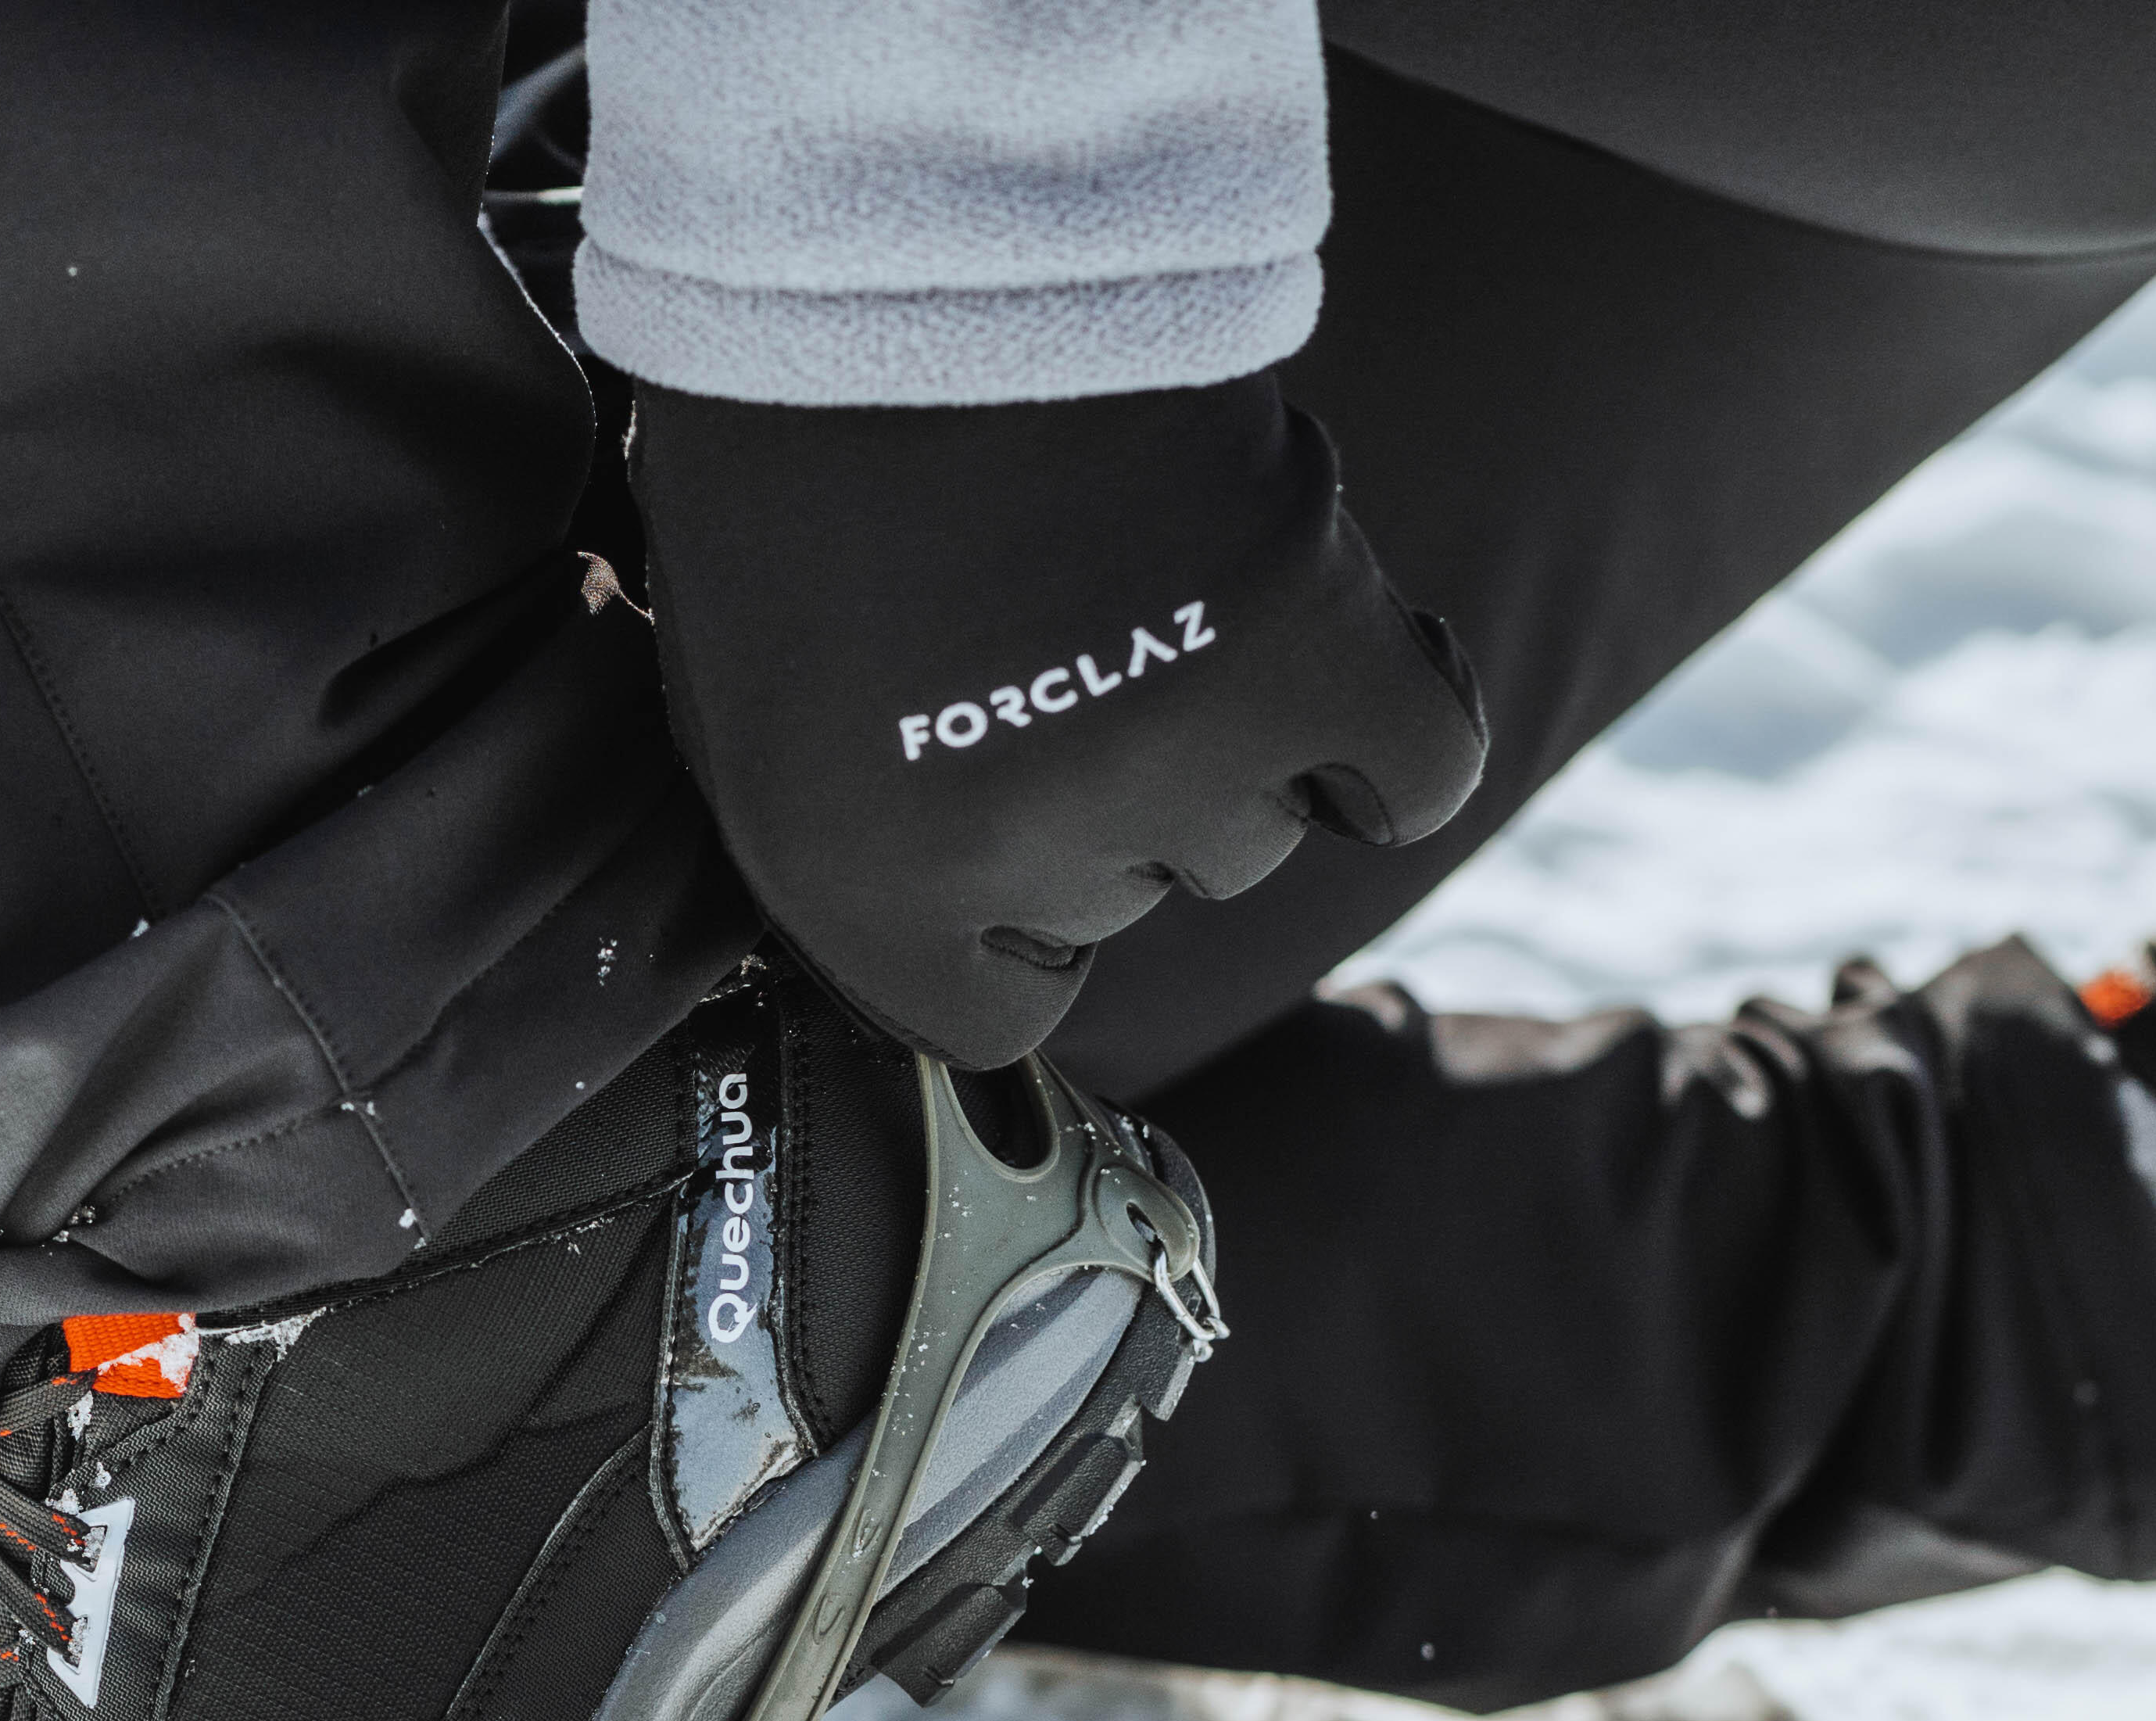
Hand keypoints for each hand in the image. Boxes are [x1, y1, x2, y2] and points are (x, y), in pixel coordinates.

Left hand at [629, 370, 1485, 1064]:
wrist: (892, 268)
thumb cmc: (795, 470)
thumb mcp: (742, 704)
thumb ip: (843, 840)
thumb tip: (936, 916)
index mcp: (869, 885)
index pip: (989, 1017)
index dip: (999, 927)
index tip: (996, 831)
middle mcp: (1037, 852)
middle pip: (1129, 896)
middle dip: (1091, 792)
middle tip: (1046, 641)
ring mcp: (1188, 756)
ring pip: (1251, 827)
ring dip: (1217, 736)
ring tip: (1145, 596)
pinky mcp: (1312, 648)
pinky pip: (1413, 767)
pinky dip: (1394, 744)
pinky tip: (1338, 686)